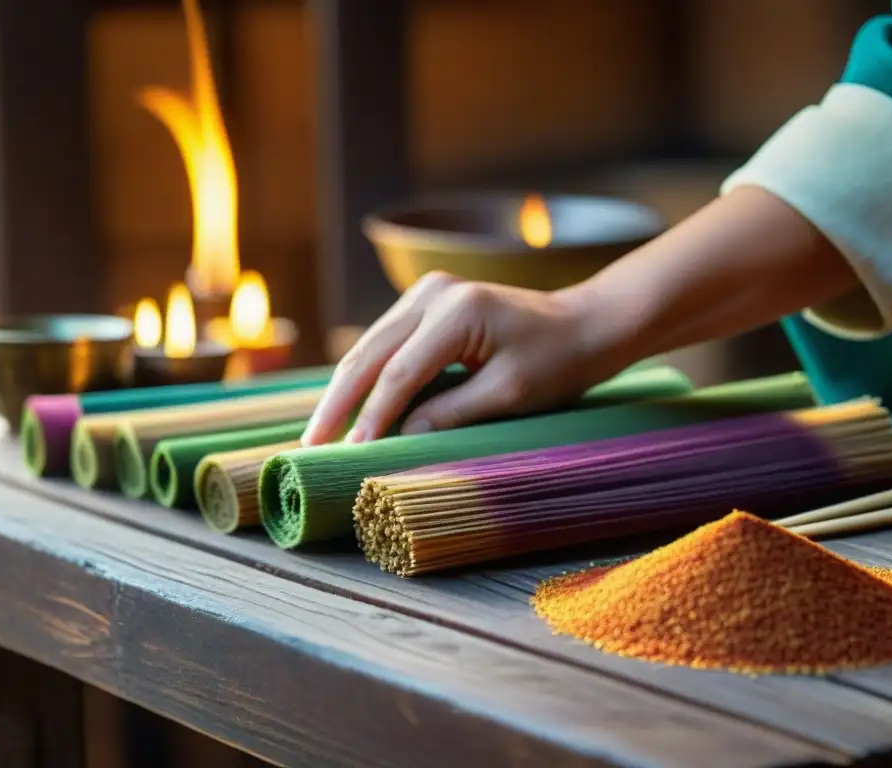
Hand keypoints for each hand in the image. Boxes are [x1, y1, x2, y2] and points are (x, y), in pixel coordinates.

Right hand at [301, 271, 607, 444]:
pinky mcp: (426, 301)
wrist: (581, 324)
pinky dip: (366, 374)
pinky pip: (385, 341)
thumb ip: (451, 414)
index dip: (371, 417)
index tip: (348, 454)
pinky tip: (347, 406)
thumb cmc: (556, 361)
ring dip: (344, 389)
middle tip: (309, 445)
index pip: (399, 372)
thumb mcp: (509, 394)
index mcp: (457, 311)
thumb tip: (397, 439)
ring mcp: (427, 292)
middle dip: (338, 402)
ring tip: (319, 431)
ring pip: (369, 345)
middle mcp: (433, 292)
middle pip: (370, 353)